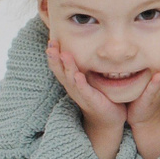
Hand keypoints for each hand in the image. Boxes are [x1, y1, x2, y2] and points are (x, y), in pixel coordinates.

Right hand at [45, 39, 126, 158]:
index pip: (59, 66)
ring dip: (66, 66)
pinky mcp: (91, 101)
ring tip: (63, 54)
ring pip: (70, 79)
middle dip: (55, 57)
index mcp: (71, 81)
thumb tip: (89, 45)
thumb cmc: (99, 96)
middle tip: (51, 44)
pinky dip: (80, 83)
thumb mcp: (89, 80)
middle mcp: (72, 87)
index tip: (51, 39)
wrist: (108, 118)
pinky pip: (84, 91)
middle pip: (60, 71)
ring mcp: (80, 94)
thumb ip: (85, 66)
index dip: (54, 54)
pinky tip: (77, 75)